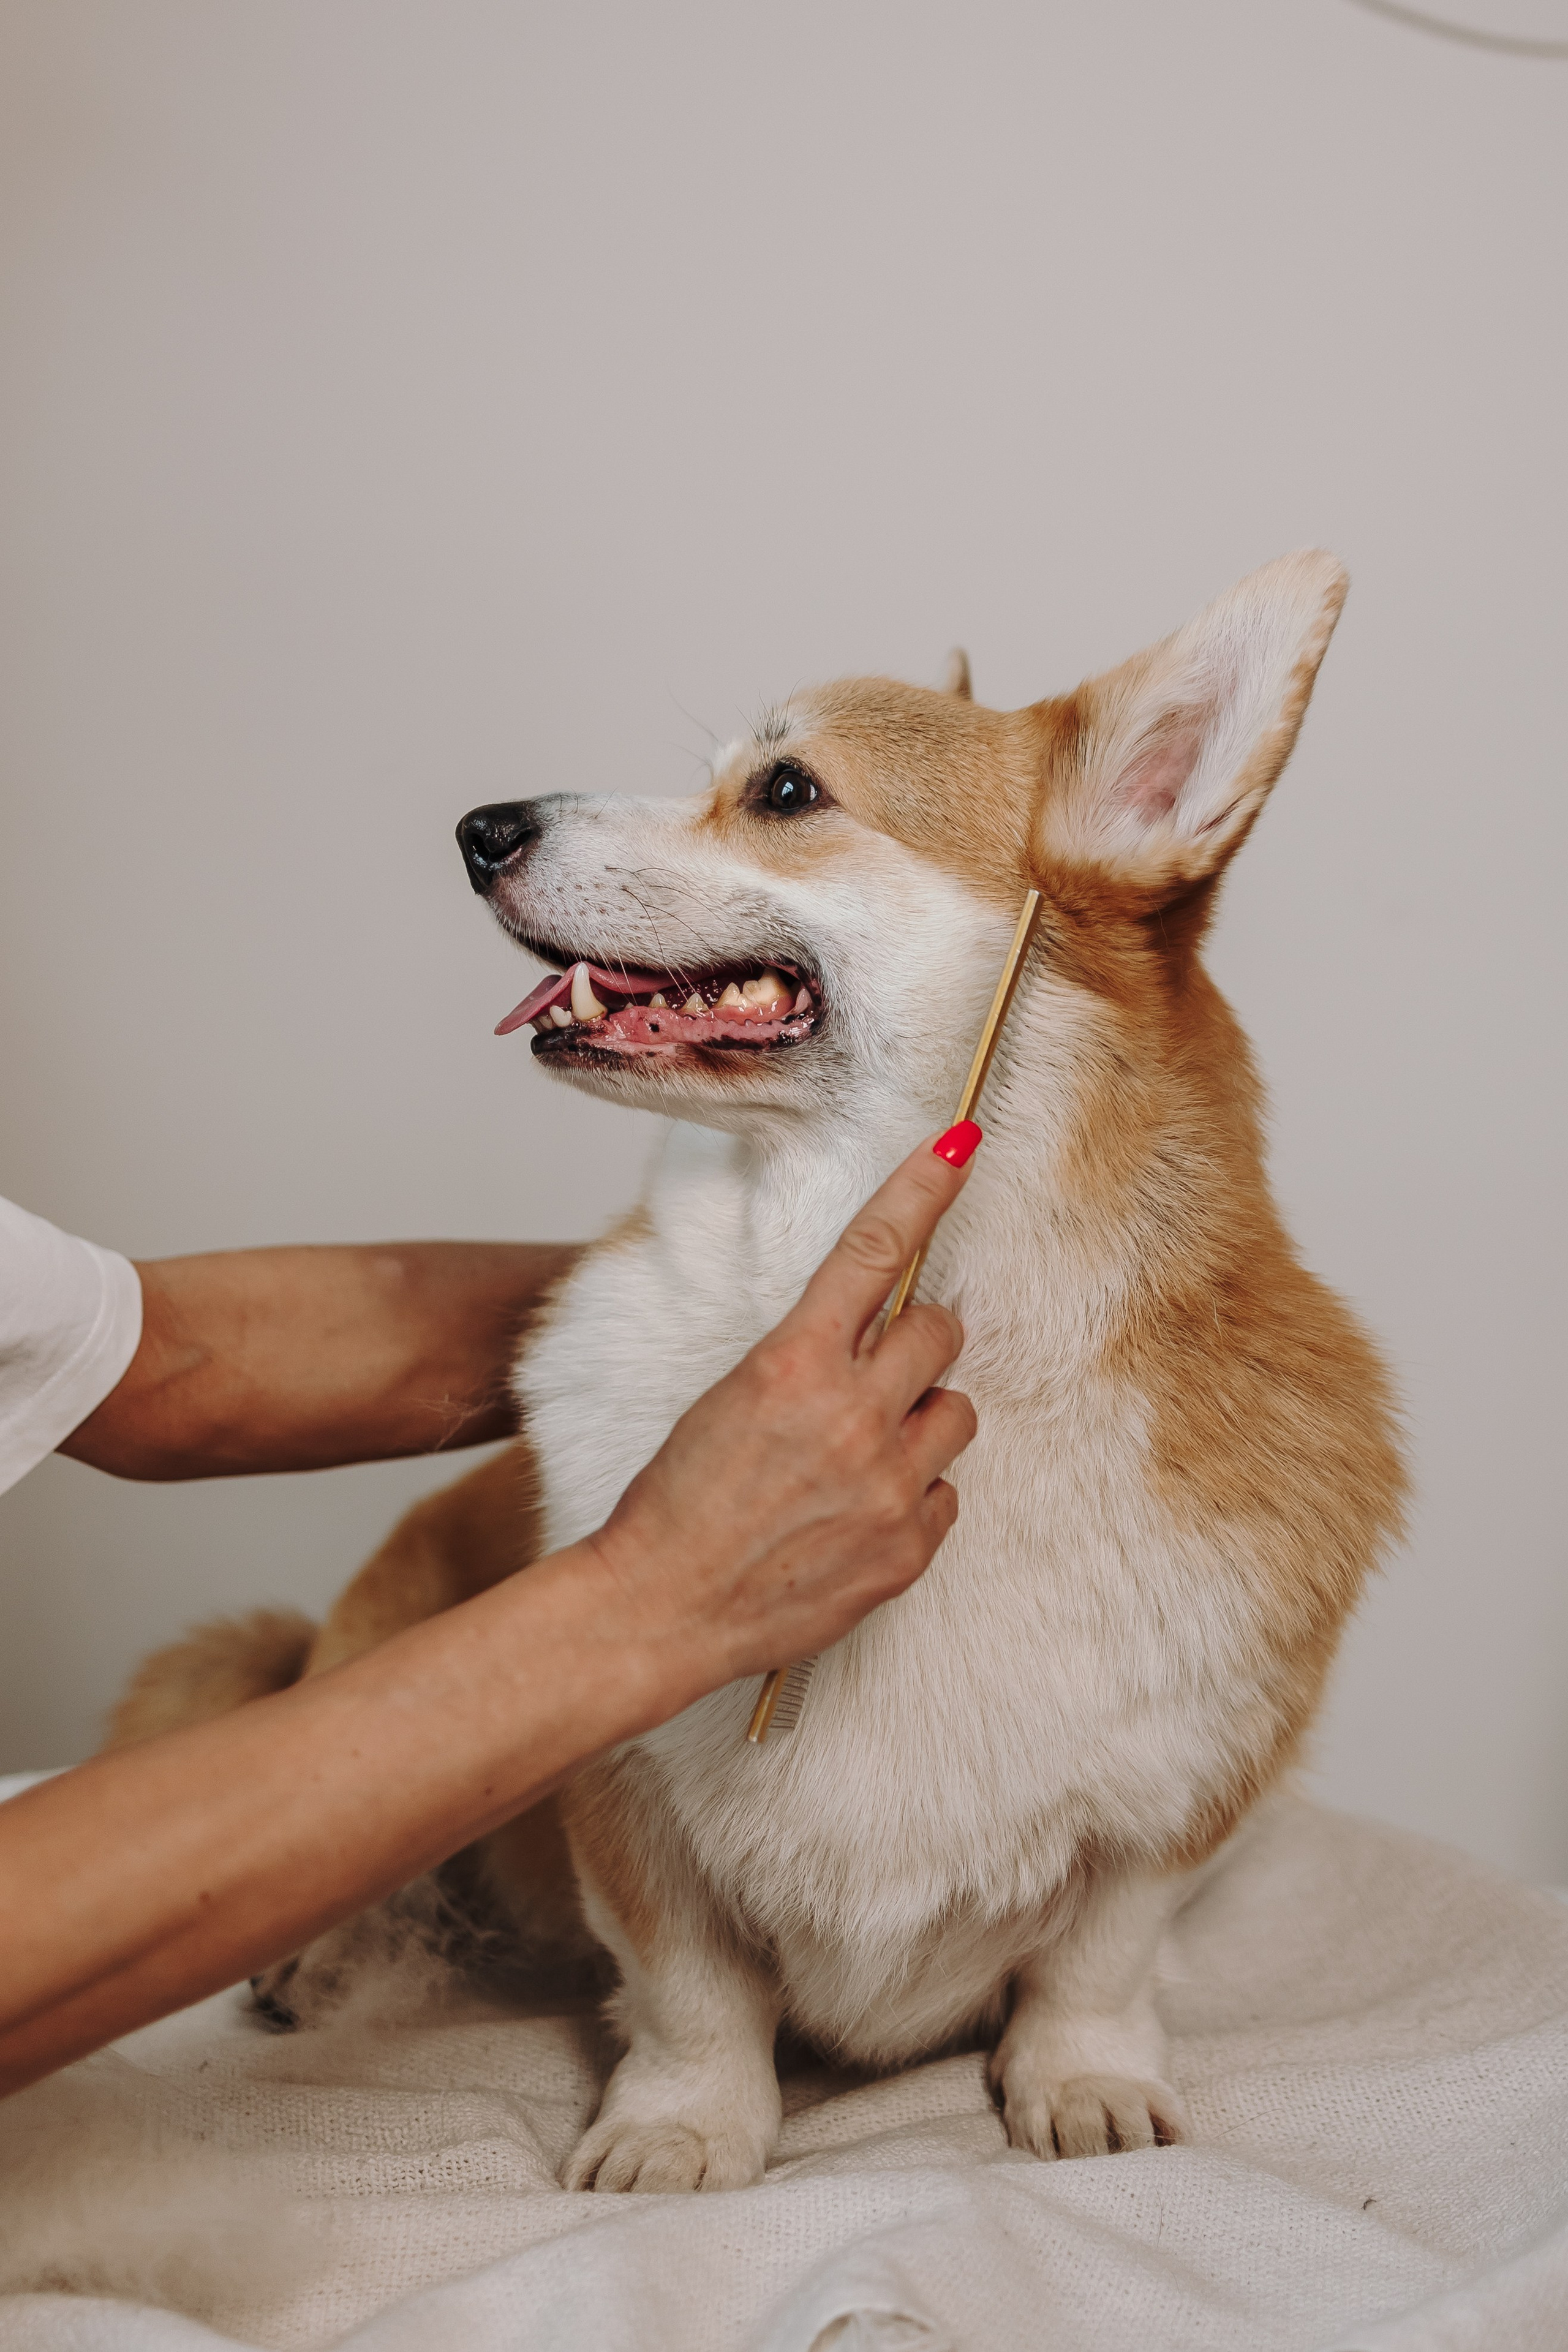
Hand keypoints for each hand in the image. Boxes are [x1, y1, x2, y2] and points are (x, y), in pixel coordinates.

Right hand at [587, 1126, 981, 1692]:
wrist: (662, 1608)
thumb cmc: (680, 1501)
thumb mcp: (731, 1398)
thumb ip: (807, 1360)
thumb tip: (874, 1334)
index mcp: (792, 1365)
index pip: (873, 1253)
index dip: (922, 1190)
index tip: (960, 1146)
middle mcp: (851, 1418)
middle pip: (939, 1334)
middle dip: (916, 1344)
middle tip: (877, 1375)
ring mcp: (886, 1487)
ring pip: (957, 1413)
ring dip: (922, 1421)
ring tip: (862, 1456)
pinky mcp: (905, 1550)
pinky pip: (947, 1495)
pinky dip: (913, 1498)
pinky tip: (856, 1516)